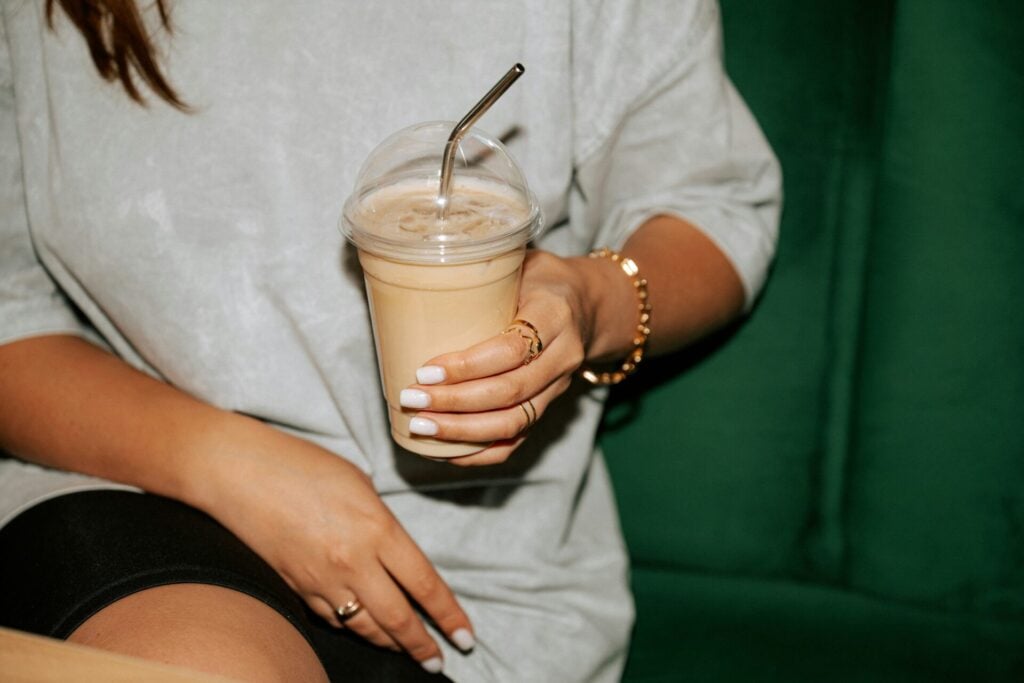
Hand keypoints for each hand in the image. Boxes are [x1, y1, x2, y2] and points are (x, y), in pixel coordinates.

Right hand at [198, 424, 473, 669]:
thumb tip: (394, 548)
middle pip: (398, 619)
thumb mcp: (359, 483)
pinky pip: (331, 620)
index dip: (449, 616)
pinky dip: (352, 628)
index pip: (425, 585)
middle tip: (438, 662)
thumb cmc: (302, 465)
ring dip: (389, 643)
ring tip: (407, 650)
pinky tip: (363, 629)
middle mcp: (353, 563)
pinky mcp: (296, 588)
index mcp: (377, 530)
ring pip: (364, 627)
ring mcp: (321, 581)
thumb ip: (381, 522)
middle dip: (422, 646)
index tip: (465, 635)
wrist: (238, 473)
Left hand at [399, 250, 595, 465]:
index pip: (511, 350)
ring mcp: (558, 386)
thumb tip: (415, 272)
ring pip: (514, 421)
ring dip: (462, 431)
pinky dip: (481, 451)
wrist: (588, 303)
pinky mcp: (549, 406)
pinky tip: (446, 450)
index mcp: (555, 314)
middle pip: (510, 392)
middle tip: (411, 400)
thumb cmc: (540, 278)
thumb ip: (481, 270)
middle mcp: (562, 355)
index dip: (466, 366)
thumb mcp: (520, 261)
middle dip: (455, 403)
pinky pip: (518, 438)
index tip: (424, 369)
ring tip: (420, 426)